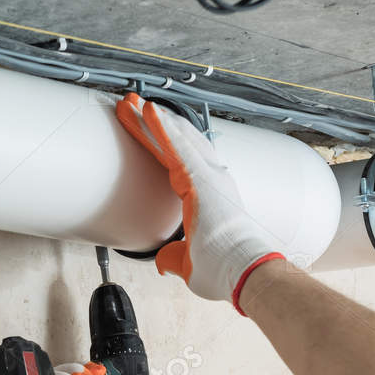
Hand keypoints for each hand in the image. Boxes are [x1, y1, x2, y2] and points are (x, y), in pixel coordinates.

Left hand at [115, 93, 283, 312]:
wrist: (242, 271)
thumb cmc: (224, 270)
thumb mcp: (190, 264)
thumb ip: (174, 259)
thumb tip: (163, 264)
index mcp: (206, 197)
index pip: (175, 163)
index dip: (157, 145)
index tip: (142, 130)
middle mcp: (210, 180)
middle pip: (175, 144)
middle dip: (152, 125)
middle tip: (132, 106)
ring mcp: (207, 177)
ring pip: (175, 139)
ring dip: (152, 120)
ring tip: (132, 102)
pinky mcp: (200, 179)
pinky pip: (177, 147)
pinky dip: (162, 128)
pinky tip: (148, 111)